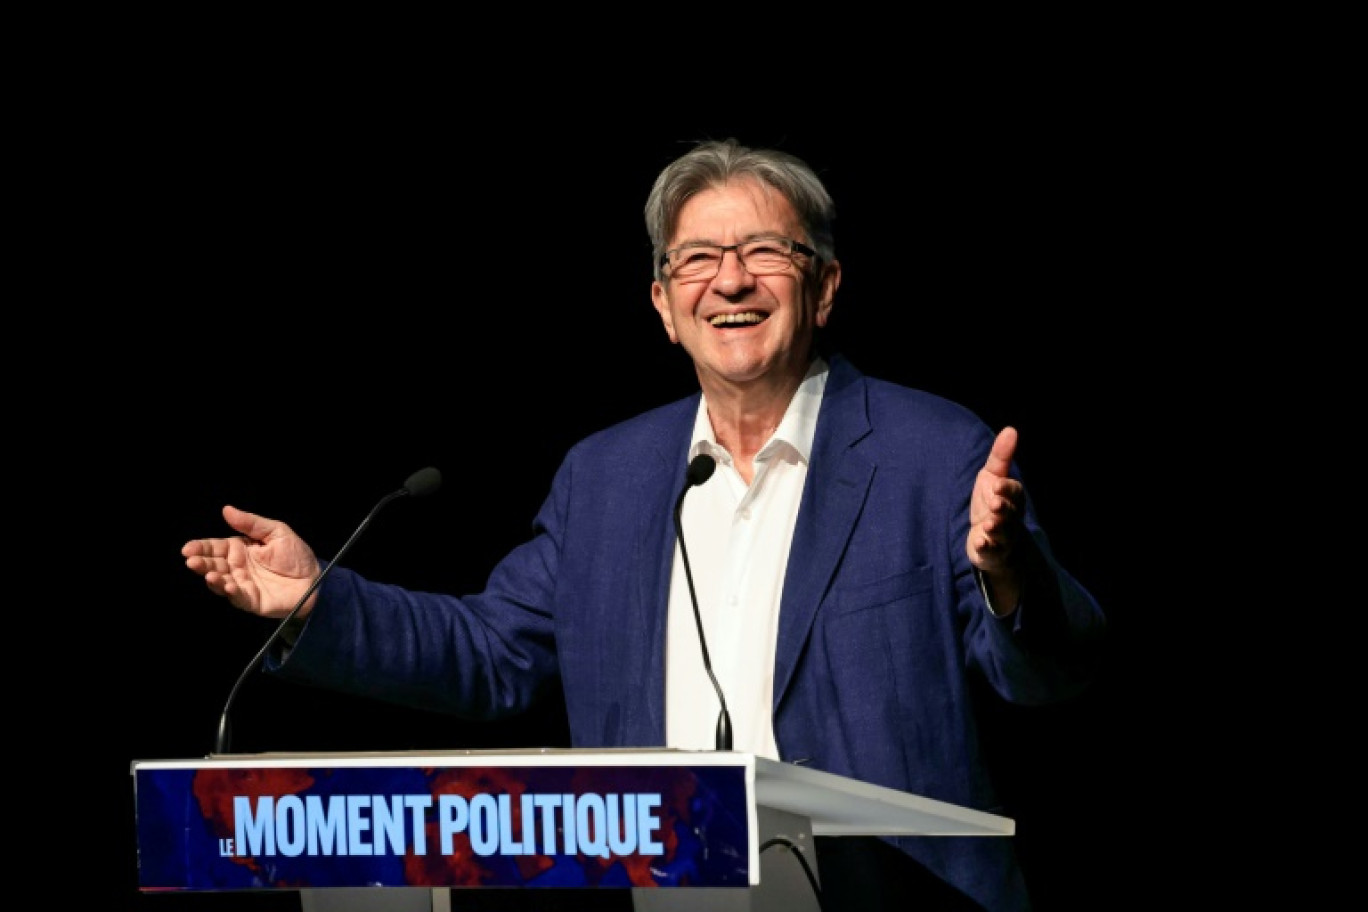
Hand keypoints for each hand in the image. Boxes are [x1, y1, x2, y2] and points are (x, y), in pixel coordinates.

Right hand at [182, 506, 319, 618]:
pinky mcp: (251, 600)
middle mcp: (237, 567)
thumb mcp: (276, 532)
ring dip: (212, 578)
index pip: (215, 547)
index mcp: (240, 549)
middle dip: (200, 563)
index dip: (200, 547)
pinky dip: (231, 592)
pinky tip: (228, 586)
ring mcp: (242, 584)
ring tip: (208, 573)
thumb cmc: (296, 555)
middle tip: (191, 561)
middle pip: (213, 564)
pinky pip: (237, 597)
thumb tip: (227, 510)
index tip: (188, 548)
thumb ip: (251, 523)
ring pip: (220, 582)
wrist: (315, 579)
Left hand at [967, 426, 1025, 581]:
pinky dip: (986, 547)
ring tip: (988, 525)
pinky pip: (990, 551)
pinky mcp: (991, 552)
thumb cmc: (991, 502)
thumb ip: (1001, 456)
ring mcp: (1002, 536)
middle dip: (1003, 509)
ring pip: (1003, 533)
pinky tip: (979, 542)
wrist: (990, 536)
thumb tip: (1011, 429)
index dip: (1006, 489)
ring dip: (996, 529)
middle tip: (994, 505)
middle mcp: (1011, 517)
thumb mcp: (992, 477)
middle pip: (1010, 513)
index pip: (1014, 492)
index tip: (997, 485)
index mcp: (1013, 498)